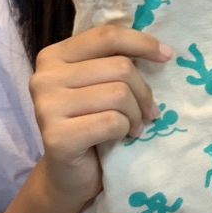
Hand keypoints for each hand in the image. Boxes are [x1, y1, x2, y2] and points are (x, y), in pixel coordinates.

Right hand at [29, 24, 172, 208]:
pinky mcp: (56, 137)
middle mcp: (44, 77)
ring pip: (118, 94)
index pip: (106, 36)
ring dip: (136, 114)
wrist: (69, 176)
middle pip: (119, 67)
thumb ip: (113, 61)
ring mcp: (46, 107)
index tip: (167, 55)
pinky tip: (120, 138)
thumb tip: (162, 49)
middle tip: (148, 112)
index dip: (142, 42)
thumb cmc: (91, 124)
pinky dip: (124, 130)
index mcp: (54, 56)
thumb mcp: (100, 85)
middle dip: (143, 92)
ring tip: (134, 126)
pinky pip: (111, 122)